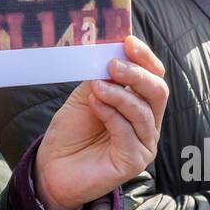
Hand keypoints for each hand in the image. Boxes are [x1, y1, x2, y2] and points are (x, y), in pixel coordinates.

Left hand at [34, 36, 166, 209]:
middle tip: (112, 65)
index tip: (127, 41)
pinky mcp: (134, 161)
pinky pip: (128, 132)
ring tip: (96, 86)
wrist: (52, 168)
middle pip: (157, 91)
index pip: (154, 76)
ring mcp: (143, 143)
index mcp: (139, 103)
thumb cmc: (71, 132)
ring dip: (119, 94)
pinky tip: (95, 104)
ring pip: (143, 111)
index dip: (144, 57)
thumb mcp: (85, 97)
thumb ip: (101, 79)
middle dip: (137, 73)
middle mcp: (147, 123)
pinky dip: (111, 114)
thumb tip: (112, 55)